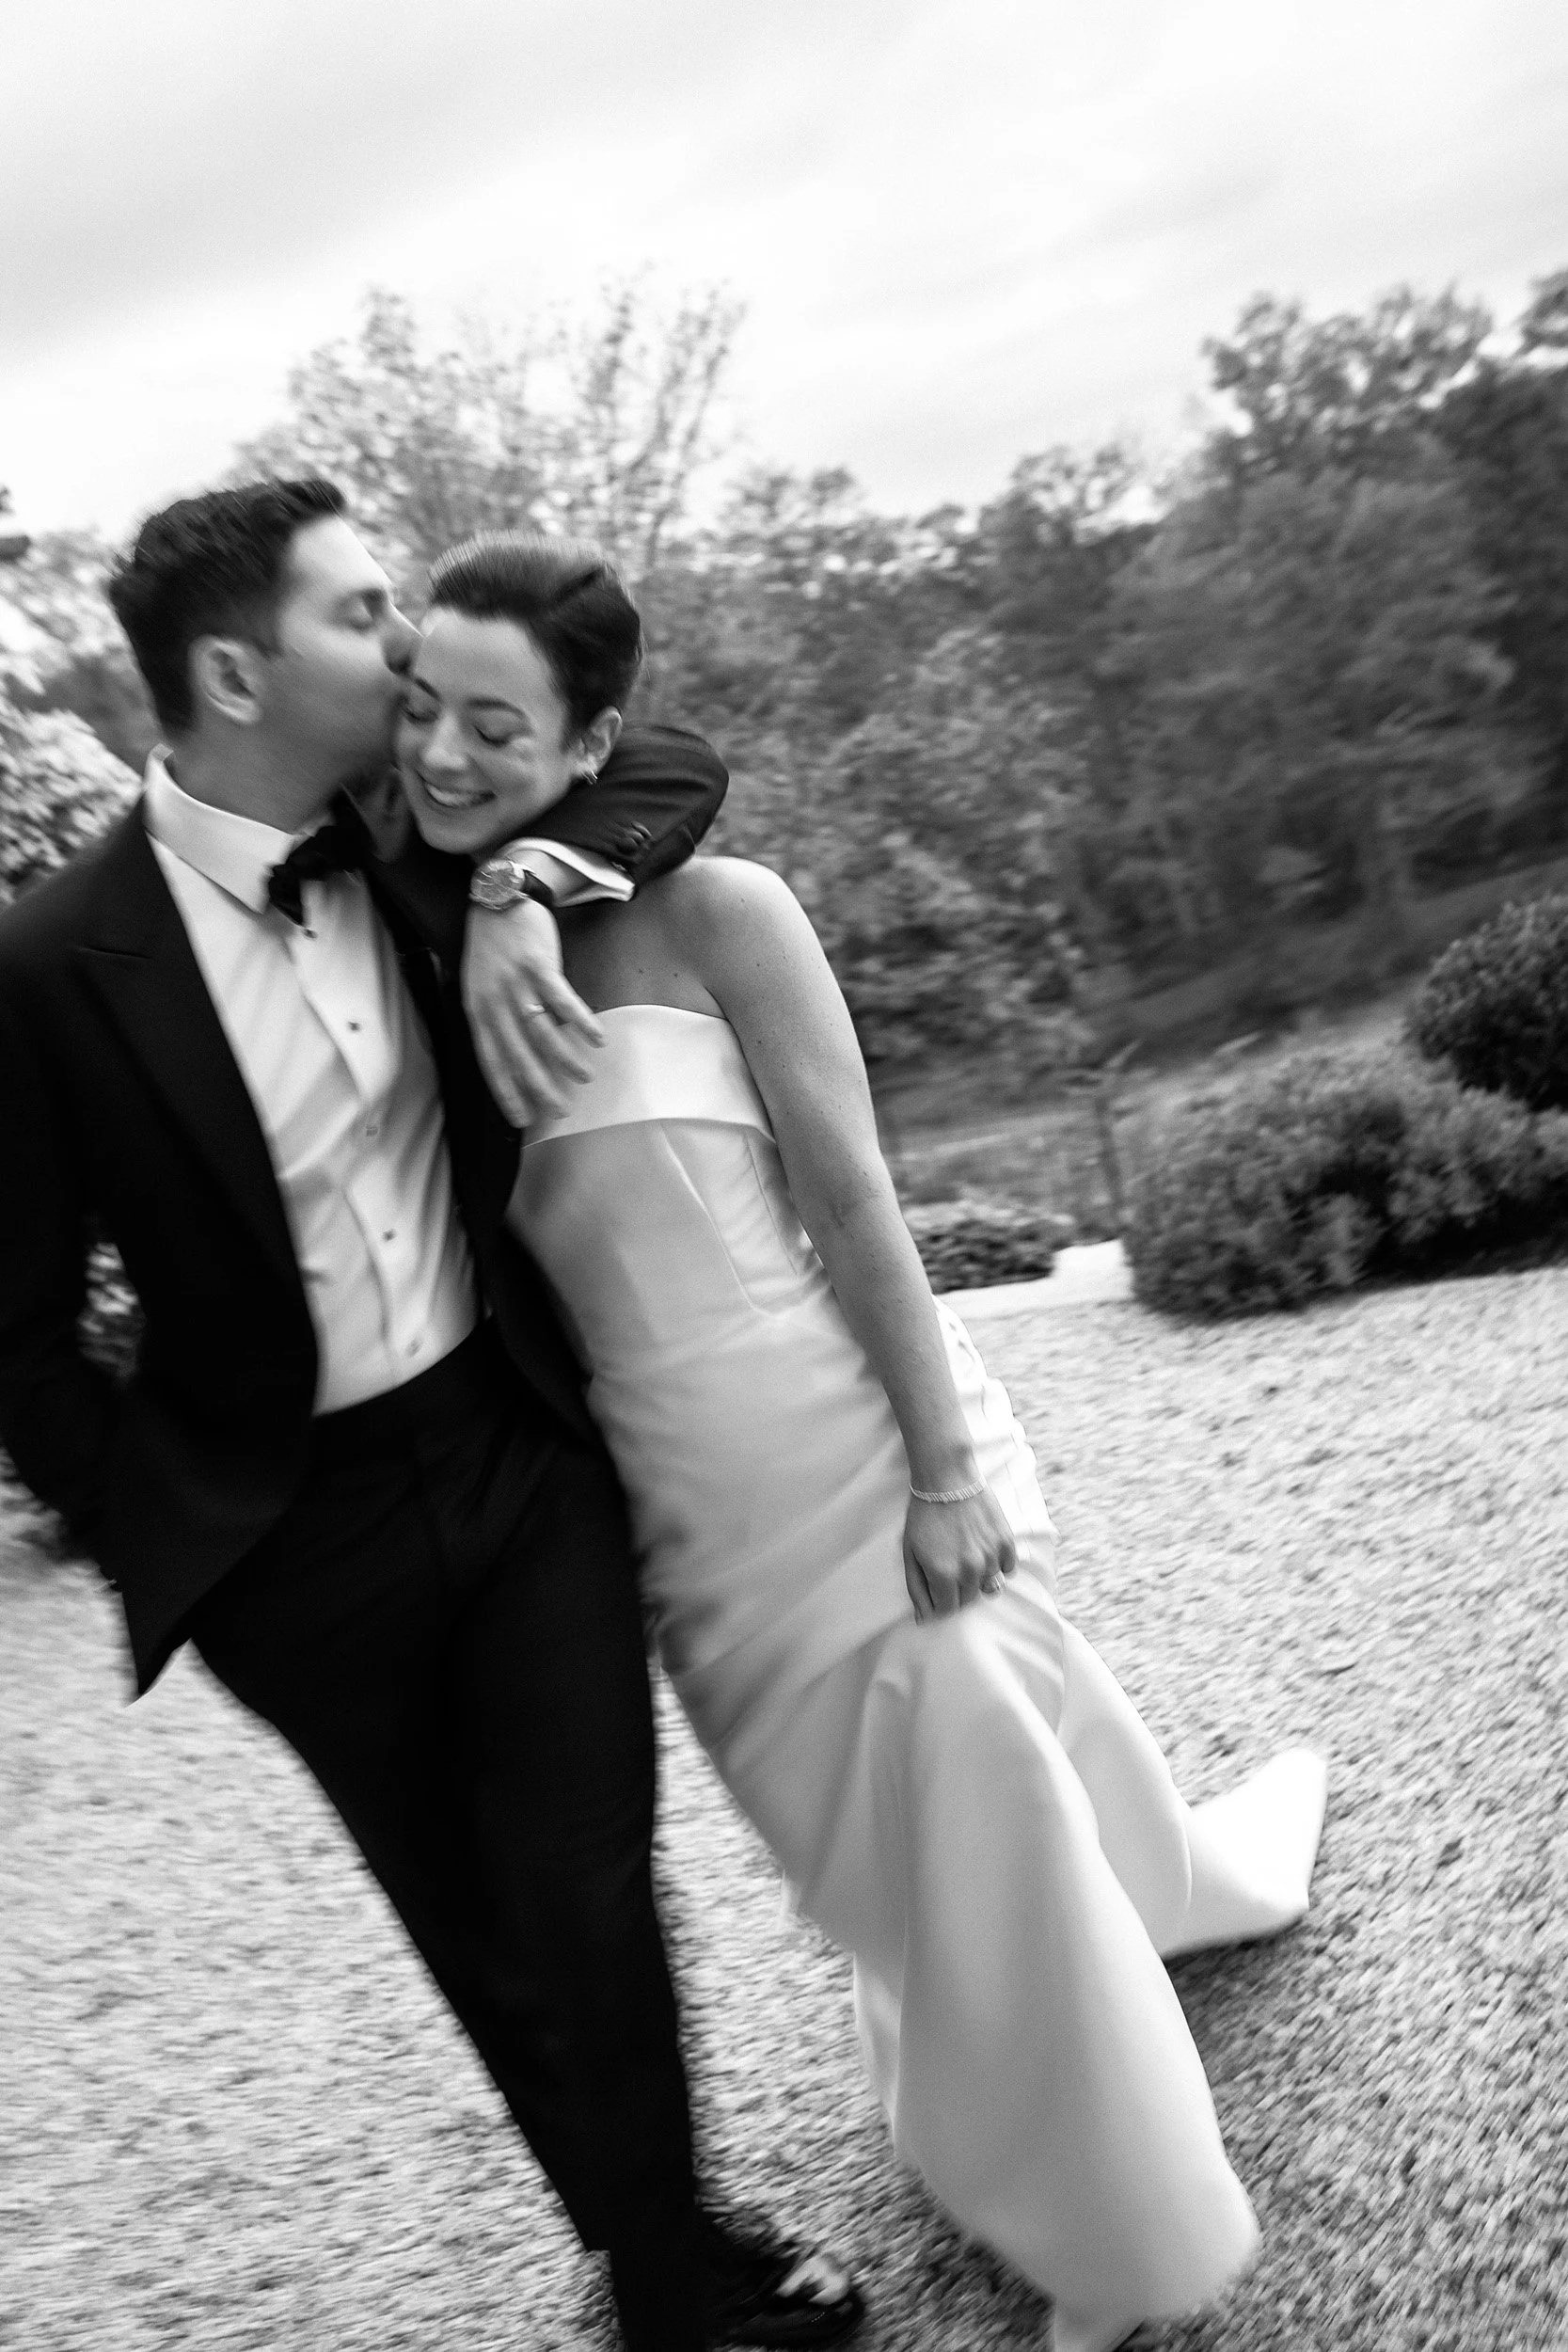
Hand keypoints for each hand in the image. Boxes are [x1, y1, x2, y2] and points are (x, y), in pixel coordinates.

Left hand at [461, 898, 605, 1127]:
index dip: (506, 1091)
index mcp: (478, 1010)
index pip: (491, 1061)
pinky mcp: (538, 965)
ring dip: (565, 1058)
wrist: (500, 897)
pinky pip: (562, 1000)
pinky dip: (580, 1021)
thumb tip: (518, 1052)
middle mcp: (494, 1001)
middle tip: (560, 1110)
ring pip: (542, 1032)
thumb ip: (496, 1017)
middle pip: (519, 1054)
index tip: (523, 1118)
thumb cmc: (492, 944)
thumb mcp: (481, 985)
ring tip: (584, 1078)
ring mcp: (516, 983)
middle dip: (540, 1086)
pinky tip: (596, 1038)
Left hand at [902, 1485, 1017, 1621]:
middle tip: (948, 1566)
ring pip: (989, 1586)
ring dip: (977, 1576)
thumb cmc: (924, 1515)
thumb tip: (923, 1620)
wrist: (947, 1479)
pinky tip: (983, 1547)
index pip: (947, 1610)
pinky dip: (997, 1564)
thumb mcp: (910, 1553)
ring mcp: (991, 1556)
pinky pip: (1007, 1569)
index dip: (939, 1602)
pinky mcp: (1006, 1542)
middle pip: (968, 1600)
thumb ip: (917, 1589)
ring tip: (965, 1551)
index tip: (936, 1588)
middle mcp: (970, 1570)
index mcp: (943, 1575)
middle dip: (956, 1590)